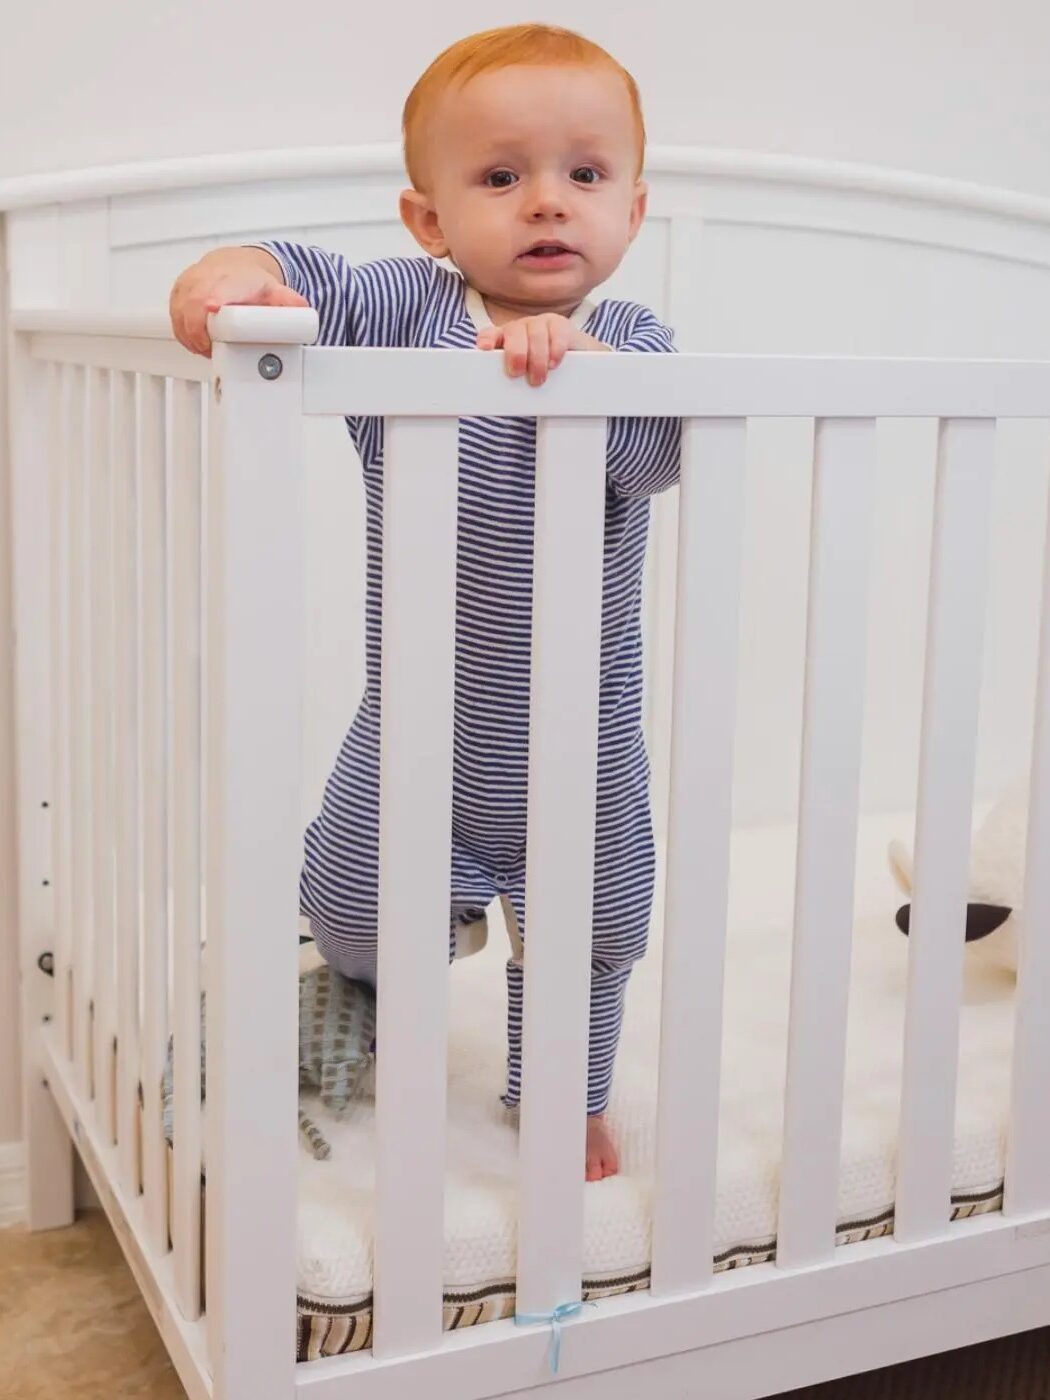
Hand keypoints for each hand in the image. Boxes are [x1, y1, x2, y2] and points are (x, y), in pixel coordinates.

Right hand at [169, 250, 308, 356]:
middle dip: (201, 334)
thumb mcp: (274, 292)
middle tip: (213, 349)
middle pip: (193, 308)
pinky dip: (184, 333)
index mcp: (230, 280)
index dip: (213, 299)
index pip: (217, 289)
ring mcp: (189, 285)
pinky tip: (198, 338)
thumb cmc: (251, 283)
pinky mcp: (177, 293)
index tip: (212, 308)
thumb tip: (302, 310)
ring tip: (209, 345)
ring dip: (193, 338)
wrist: (233, 266)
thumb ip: (287, 303)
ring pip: (181, 315)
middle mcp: (206, 279)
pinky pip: (174, 317)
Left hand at [476, 313, 608, 385]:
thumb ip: (511, 382)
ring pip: (535, 334)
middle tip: (517, 373)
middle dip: (515, 352)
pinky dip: (555, 349)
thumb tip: (502, 400)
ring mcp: (540, 324)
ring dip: (536, 358)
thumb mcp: (523, 378)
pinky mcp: (560, 325)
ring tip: (539, 378)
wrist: (575, 363)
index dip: (487, 339)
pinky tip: (553, 363)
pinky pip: (557, 333)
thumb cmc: (542, 373)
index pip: (490, 334)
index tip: (484, 348)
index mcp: (505, 339)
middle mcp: (521, 328)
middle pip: (514, 332)